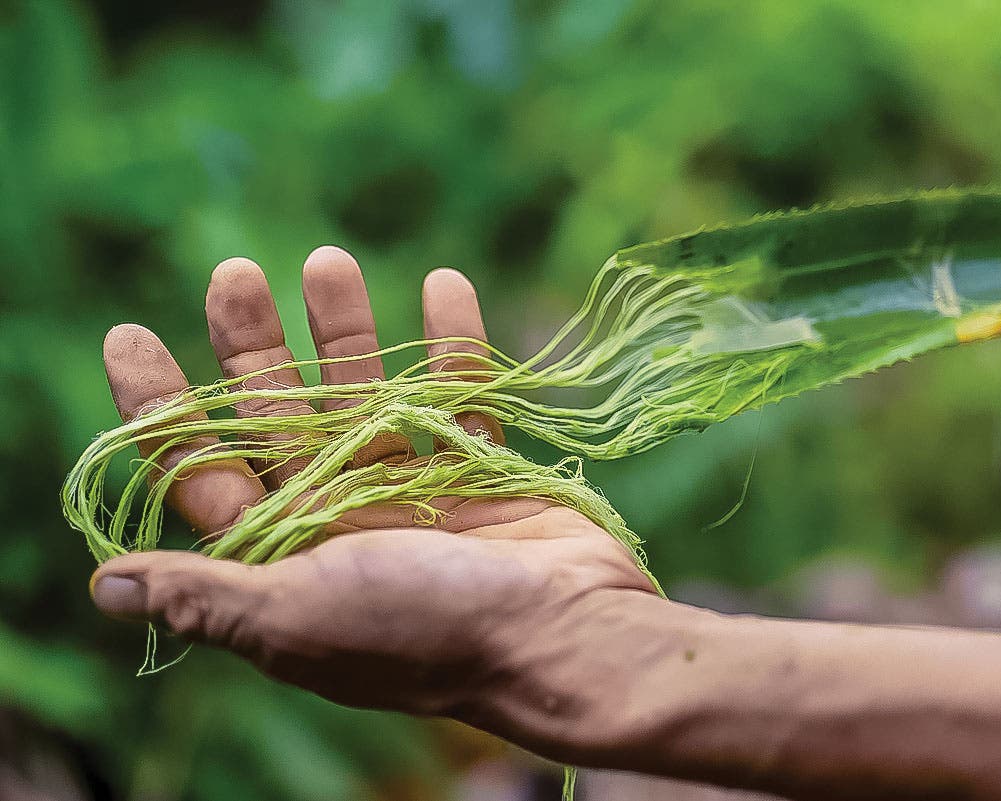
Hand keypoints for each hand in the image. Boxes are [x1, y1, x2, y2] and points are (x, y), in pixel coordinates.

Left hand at [89, 246, 654, 717]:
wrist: (564, 640)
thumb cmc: (425, 632)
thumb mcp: (299, 615)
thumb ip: (208, 595)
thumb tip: (105, 585)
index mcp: (290, 560)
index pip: (208, 476)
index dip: (166, 411)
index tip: (130, 334)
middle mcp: (345, 524)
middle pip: (282, 422)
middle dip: (253, 349)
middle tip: (233, 273)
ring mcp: (417, 498)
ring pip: (368, 399)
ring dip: (347, 331)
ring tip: (328, 259)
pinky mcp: (484, 477)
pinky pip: (462, 399)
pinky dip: (454, 345)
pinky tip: (445, 284)